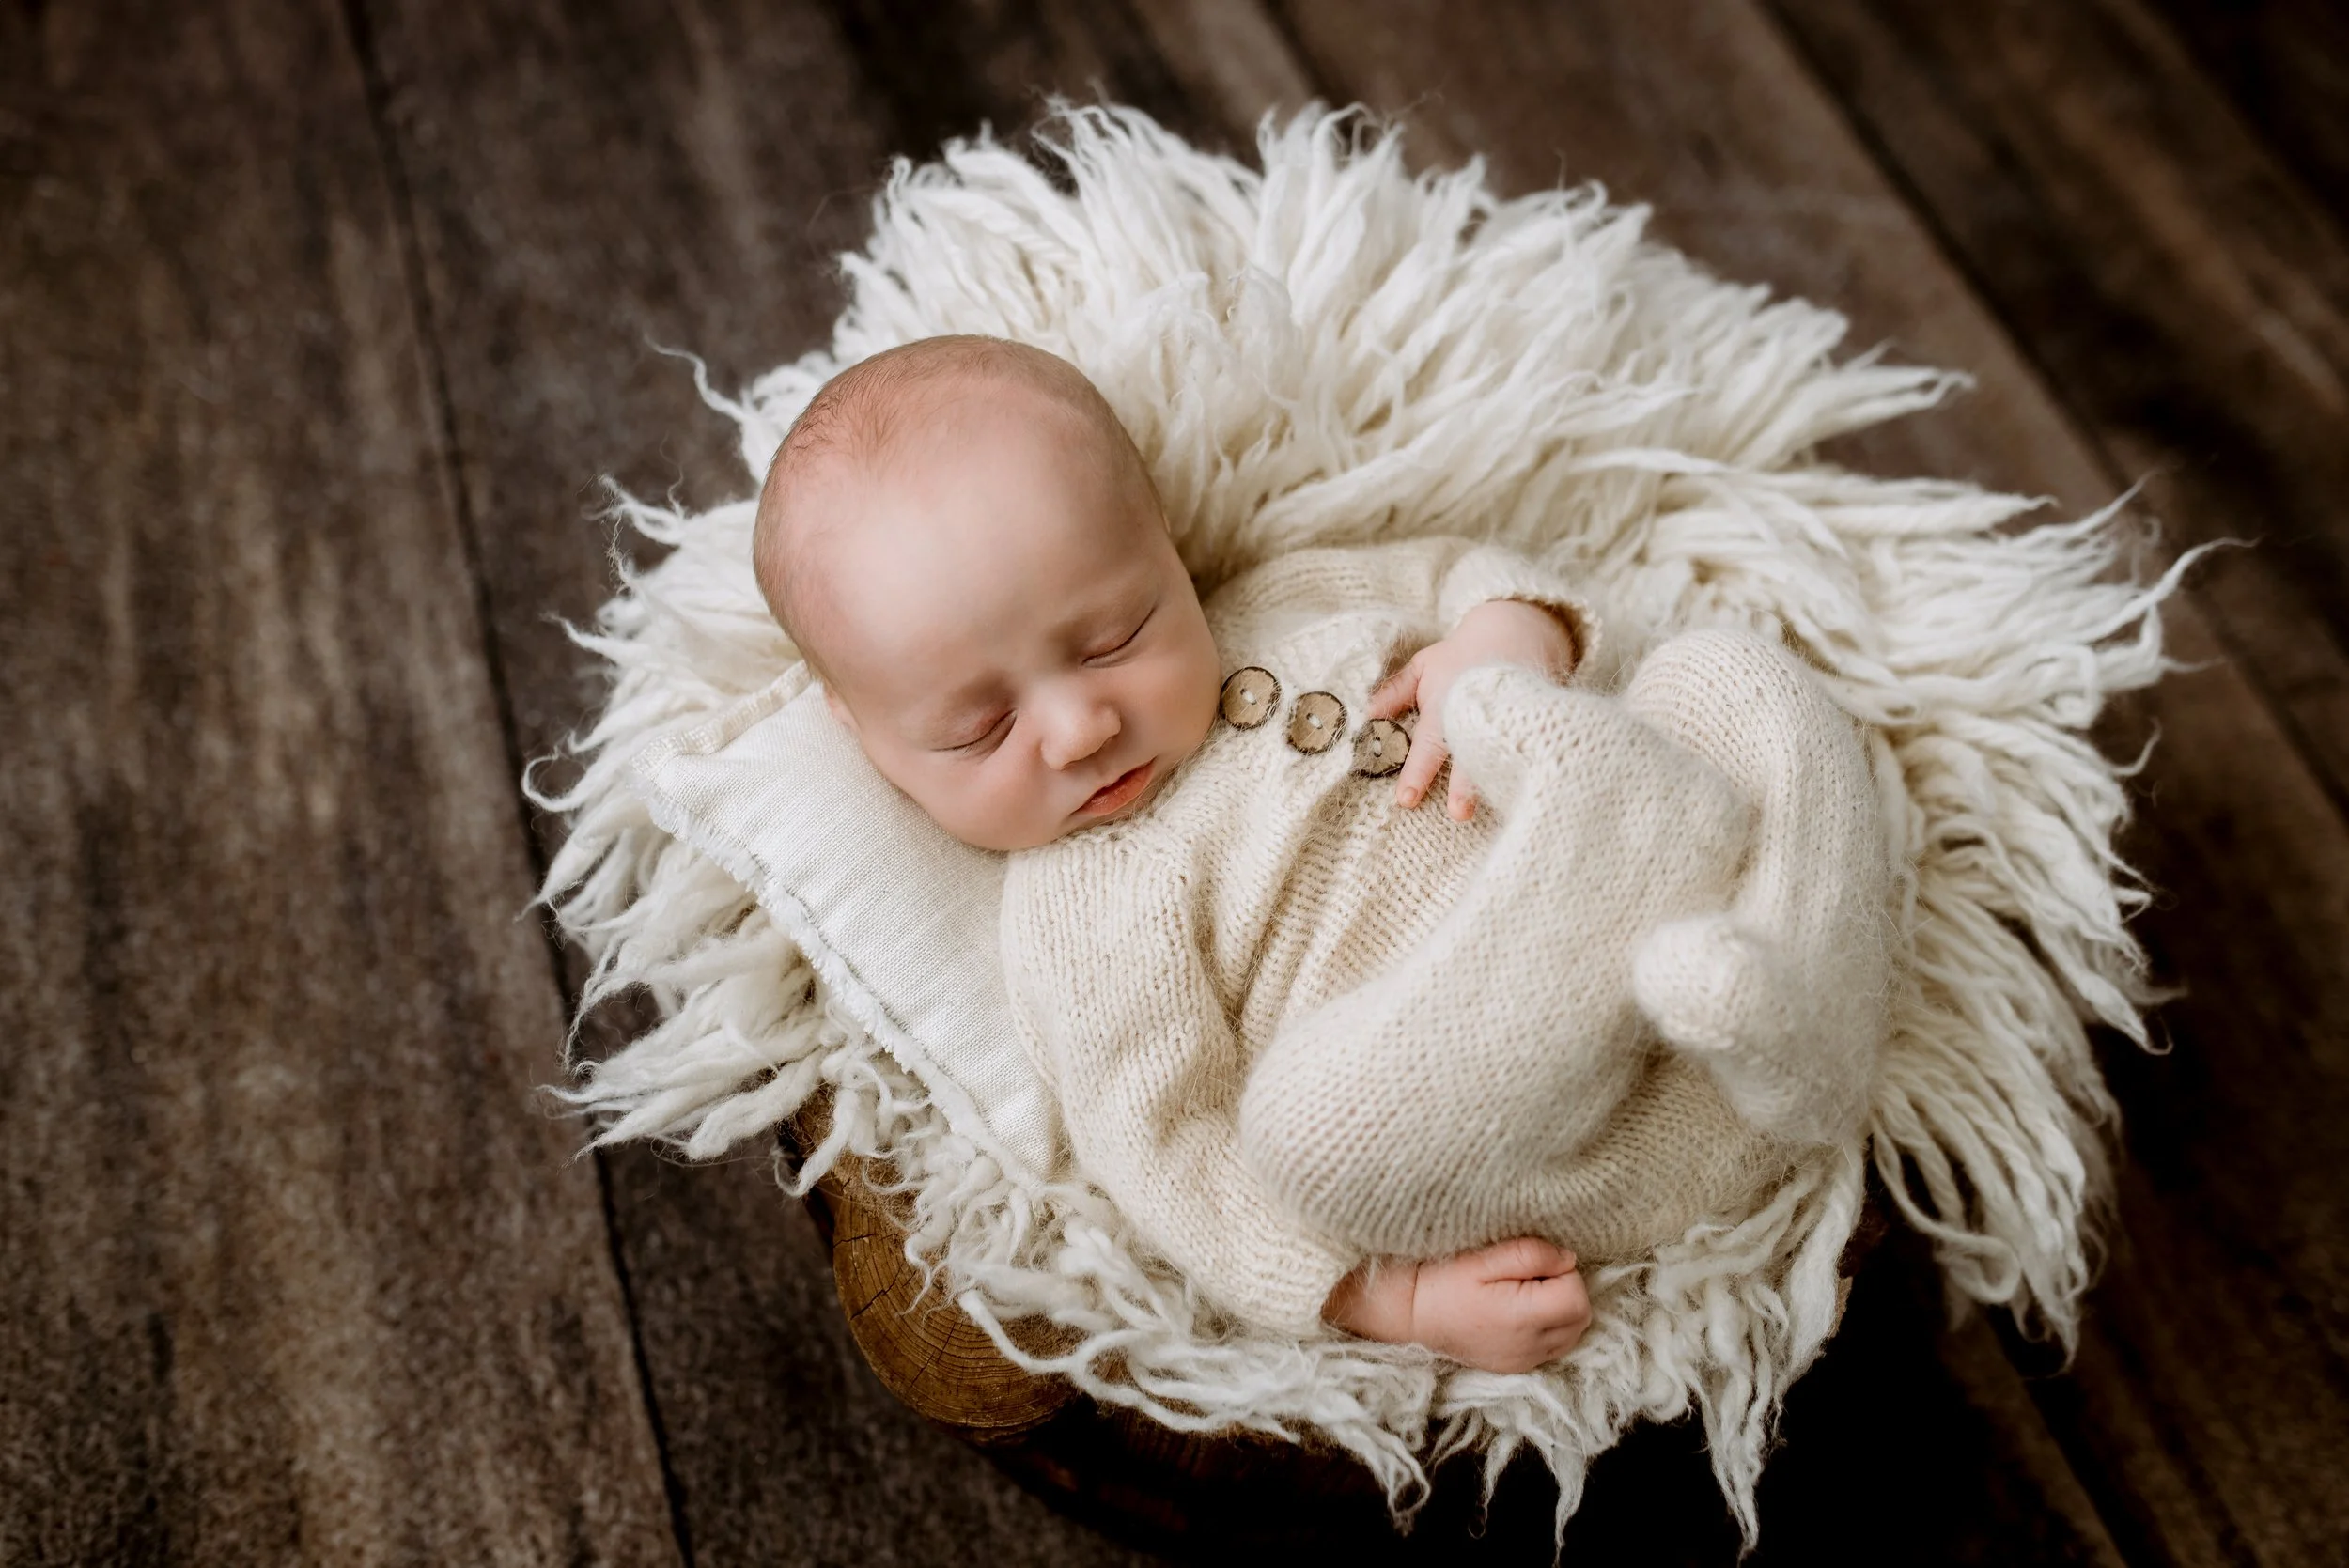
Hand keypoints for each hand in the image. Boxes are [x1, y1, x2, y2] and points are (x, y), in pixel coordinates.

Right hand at [1322, 1237, 1590, 1373]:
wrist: (1410, 1314)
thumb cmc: (1443, 1280)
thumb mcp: (1484, 1259)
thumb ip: (1531, 1255)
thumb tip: (1569, 1259)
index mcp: (1523, 1318)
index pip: (1577, 1296)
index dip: (1563, 1272)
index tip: (1534, 1264)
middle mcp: (1530, 1347)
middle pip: (1580, 1317)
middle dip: (1566, 1290)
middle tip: (1530, 1276)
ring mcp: (1525, 1361)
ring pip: (1572, 1333)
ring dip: (1560, 1310)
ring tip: (1525, 1292)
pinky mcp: (1517, 1367)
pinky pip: (1554, 1347)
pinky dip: (1550, 1327)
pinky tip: (1521, 1312)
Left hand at [1370, 600, 1578, 818]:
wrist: (1516, 630)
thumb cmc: (1461, 654)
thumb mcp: (1423, 666)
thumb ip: (1395, 692)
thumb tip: (1367, 713)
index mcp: (1443, 708)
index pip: (1426, 747)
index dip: (1416, 774)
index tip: (1406, 800)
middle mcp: (1472, 718)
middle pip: (1466, 754)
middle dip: (1463, 785)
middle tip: (1458, 813)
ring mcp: (1505, 721)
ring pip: (1498, 754)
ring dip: (1495, 780)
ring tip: (1500, 807)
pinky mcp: (1532, 720)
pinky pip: (1529, 746)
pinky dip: (1526, 766)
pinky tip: (1524, 790)